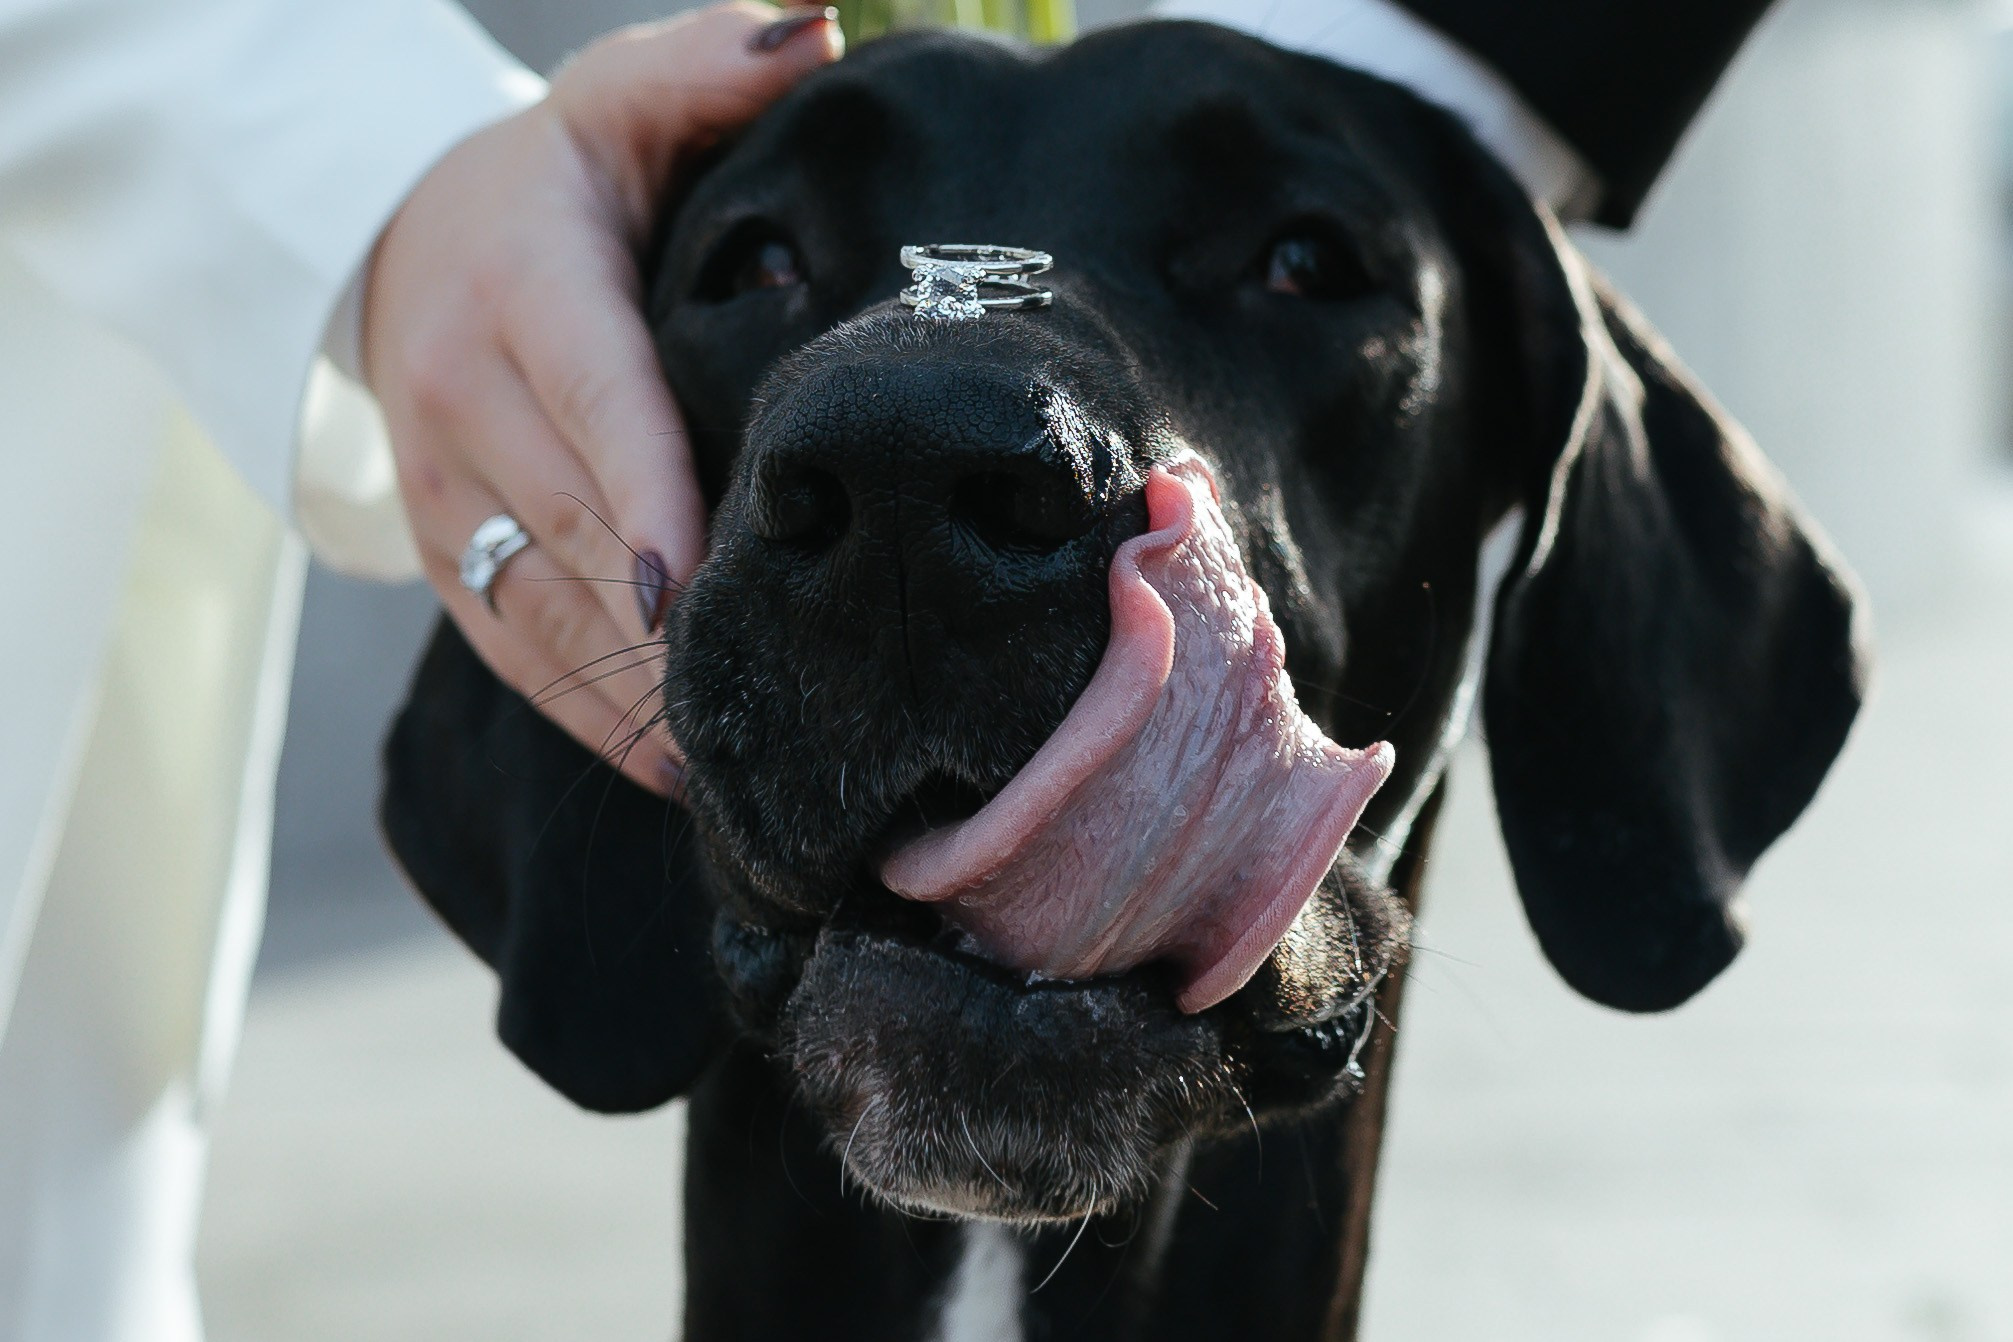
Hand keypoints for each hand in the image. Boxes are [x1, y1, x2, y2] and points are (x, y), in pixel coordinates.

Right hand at [362, 2, 840, 795]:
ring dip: (635, 694)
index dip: (649, 502)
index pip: (598, 408)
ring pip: (545, 611)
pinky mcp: (447, 559)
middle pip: (583, 529)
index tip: (700, 591)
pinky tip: (671, 767)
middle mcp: (466, 404)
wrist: (400, 250)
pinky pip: (517, 653)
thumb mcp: (620, 100)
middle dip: (674, 622)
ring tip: (741, 766)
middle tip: (793, 699)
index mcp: (524, 294)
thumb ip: (710, 66)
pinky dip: (590, 715)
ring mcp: (449, 496)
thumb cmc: (557, 183)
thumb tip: (816, 21)